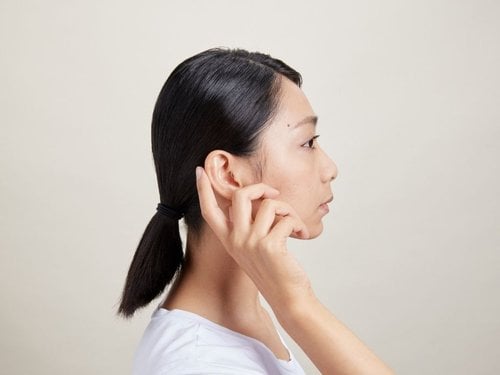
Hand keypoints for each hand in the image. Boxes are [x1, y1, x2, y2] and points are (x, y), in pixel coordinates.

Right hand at [195, 166, 313, 308]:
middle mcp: (236, 240)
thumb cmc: (273, 270)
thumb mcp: (252, 247)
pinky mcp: (270, 246)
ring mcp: (252, 242)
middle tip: (274, 194)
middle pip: (240, 196)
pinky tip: (302, 235)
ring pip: (270, 205)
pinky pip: (286, 219)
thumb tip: (259, 199)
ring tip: (294, 225)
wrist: (288, 298)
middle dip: (261, 187)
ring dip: (288, 211)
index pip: (209, 211)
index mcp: (229, 240)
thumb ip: (248, 226)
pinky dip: (298, 224)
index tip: (200, 171)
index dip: (203, 190)